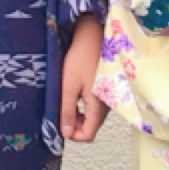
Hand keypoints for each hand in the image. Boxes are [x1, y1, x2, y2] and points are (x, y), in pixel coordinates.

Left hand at [59, 15, 108, 143]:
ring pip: (92, 116)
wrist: (95, 34)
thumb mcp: (69, 86)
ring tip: (66, 98)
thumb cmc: (82, 57)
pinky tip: (76, 91)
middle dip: (74, 123)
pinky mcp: (108, 88)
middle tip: (59, 109)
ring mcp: (109, 97)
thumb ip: (67, 111)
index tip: (59, 122)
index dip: (72, 134)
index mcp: (98, 108)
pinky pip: (96, 105)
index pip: (87, 135)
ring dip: (78, 113)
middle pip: (90, 126)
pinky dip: (84, 104)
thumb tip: (65, 133)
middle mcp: (107, 106)